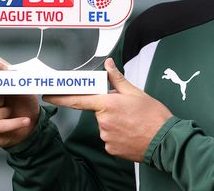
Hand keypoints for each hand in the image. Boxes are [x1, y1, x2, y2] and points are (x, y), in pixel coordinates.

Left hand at [43, 58, 172, 161]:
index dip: (61, 97)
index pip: (78, 99)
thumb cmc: (153, 117)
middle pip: (97, 112)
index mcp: (108, 104)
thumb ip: (117, 79)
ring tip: (132, 122)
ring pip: (104, 125)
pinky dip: (118, 134)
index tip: (49, 95)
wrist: (164, 141)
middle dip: (108, 109)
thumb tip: (109, 65)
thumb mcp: (136, 92)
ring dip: (114, 122)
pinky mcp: (111, 148)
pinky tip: (131, 132)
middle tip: (127, 110)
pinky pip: (109, 138)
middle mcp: (104, 121)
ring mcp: (106, 136)